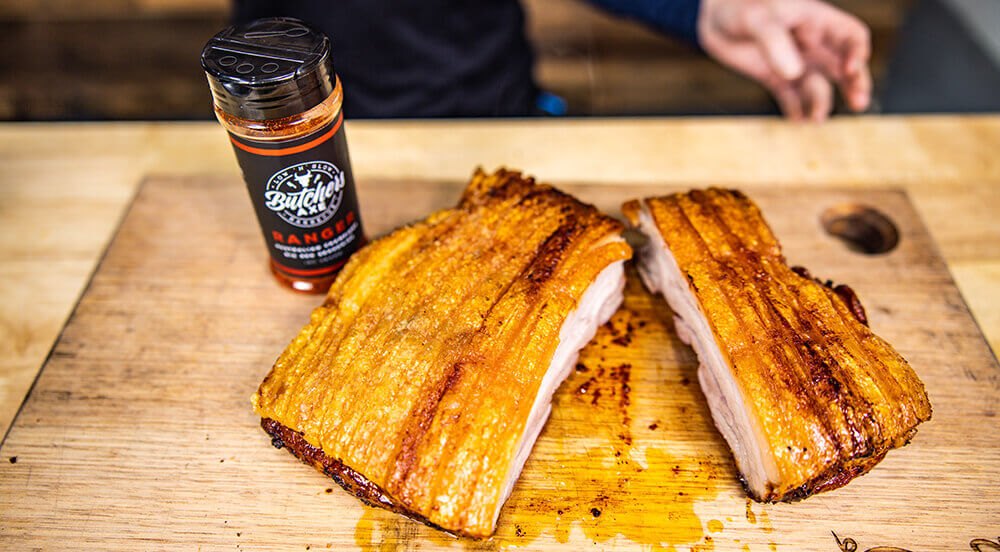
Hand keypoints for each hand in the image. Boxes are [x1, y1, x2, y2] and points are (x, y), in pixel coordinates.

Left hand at [698, 0, 871, 120]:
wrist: (712, 17)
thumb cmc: (737, 5)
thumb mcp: (756, 19)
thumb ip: (774, 42)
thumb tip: (794, 73)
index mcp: (814, 21)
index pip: (850, 35)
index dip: (857, 51)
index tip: (851, 69)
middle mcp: (810, 44)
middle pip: (843, 65)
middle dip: (854, 83)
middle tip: (859, 103)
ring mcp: (793, 62)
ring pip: (818, 85)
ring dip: (821, 102)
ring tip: (816, 119)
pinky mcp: (775, 79)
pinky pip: (791, 98)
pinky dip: (795, 110)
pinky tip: (795, 121)